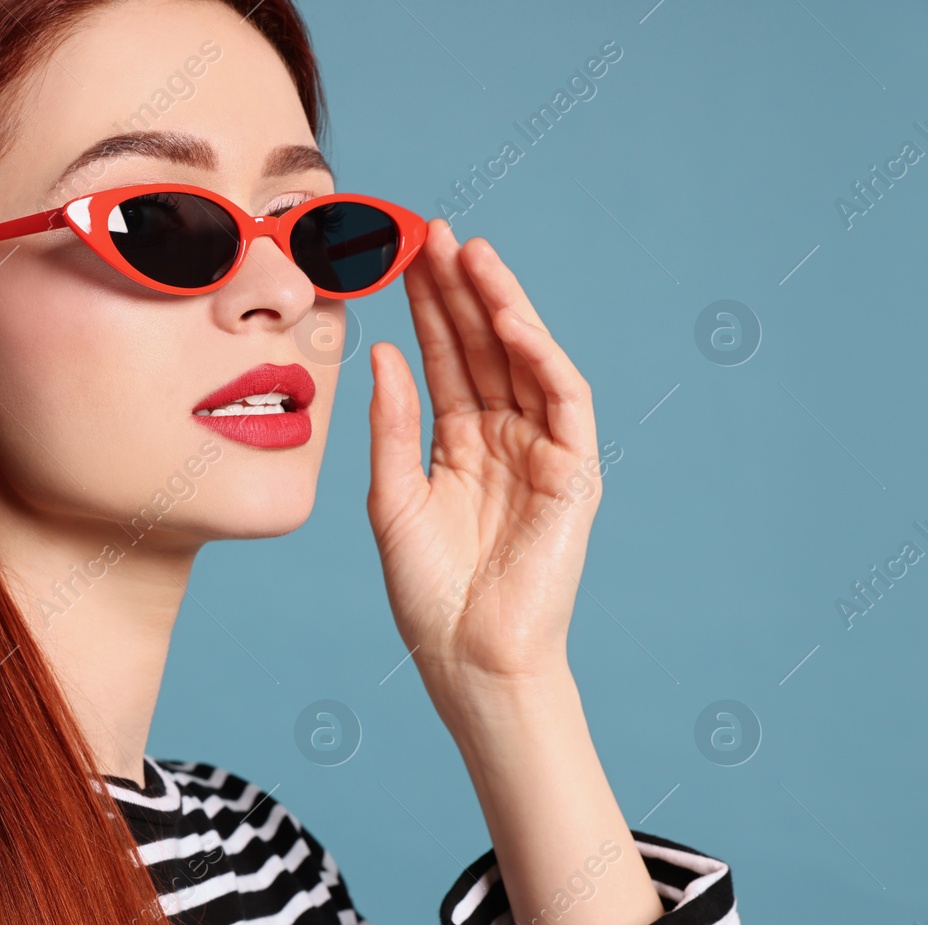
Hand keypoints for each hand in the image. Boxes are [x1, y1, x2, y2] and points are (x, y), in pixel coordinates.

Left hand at [366, 218, 604, 708]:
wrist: (469, 660)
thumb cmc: (428, 594)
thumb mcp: (392, 501)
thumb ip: (392, 427)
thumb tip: (382, 354)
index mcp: (458, 445)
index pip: (445, 359)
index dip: (426, 309)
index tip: (399, 257)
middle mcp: (502, 438)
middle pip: (483, 347)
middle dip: (459, 290)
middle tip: (432, 231)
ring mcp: (541, 452)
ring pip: (525, 360)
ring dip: (502, 305)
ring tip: (470, 254)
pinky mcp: (575, 472)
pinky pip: (564, 400)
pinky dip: (541, 355)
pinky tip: (510, 318)